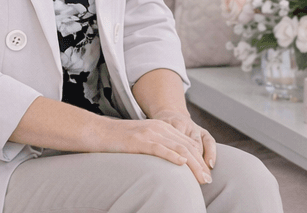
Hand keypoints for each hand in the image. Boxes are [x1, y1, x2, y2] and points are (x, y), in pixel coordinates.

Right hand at [93, 114, 212, 184]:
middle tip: (208, 179)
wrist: (97, 131)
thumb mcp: (142, 138)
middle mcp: (158, 127)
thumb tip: (173, 161)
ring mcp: (149, 133)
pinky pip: (160, 148)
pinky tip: (182, 164)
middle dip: (200, 164)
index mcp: (160, 126)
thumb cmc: (118, 139)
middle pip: (187, 145)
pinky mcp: (139, 141)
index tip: (206, 173)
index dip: (199, 158)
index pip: (187, 142)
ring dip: (193, 164)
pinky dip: (173, 156)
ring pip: (178, 148)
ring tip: (202, 177)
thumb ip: (157, 145)